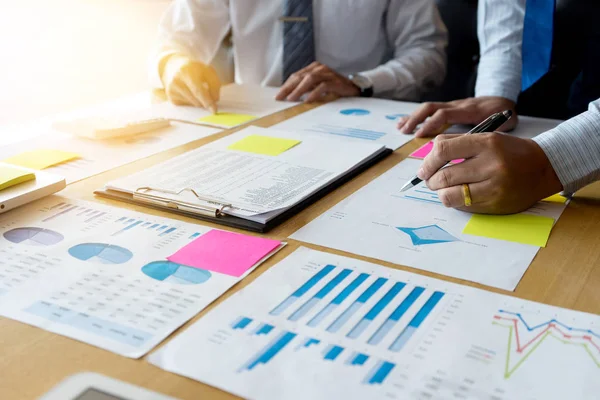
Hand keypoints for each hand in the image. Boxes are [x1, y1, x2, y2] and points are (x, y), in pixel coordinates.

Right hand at [160, 54, 220, 112]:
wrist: (175, 66)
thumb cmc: (194, 69)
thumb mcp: (208, 71)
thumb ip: (214, 84)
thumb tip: (215, 100)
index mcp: (186, 72)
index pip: (198, 91)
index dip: (207, 101)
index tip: (214, 110)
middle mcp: (176, 81)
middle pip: (196, 100)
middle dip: (206, 102)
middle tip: (210, 97)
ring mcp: (172, 90)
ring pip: (193, 104)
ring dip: (199, 101)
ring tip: (196, 89)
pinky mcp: (171, 98)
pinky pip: (188, 106)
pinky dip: (193, 101)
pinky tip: (189, 92)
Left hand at [275, 62, 359, 101]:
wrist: (355, 87)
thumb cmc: (335, 88)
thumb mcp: (319, 86)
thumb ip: (307, 88)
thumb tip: (291, 96)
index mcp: (314, 68)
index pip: (297, 75)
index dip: (287, 85)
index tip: (278, 95)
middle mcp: (320, 68)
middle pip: (301, 76)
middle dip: (289, 88)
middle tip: (280, 98)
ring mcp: (328, 74)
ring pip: (310, 79)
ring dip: (299, 90)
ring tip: (291, 99)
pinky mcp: (335, 82)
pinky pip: (323, 86)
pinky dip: (314, 93)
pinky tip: (308, 100)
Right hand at [397, 97, 517, 137]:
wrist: (505, 100)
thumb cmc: (503, 116)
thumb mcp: (501, 127)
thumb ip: (487, 136)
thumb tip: (473, 153)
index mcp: (469, 111)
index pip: (445, 114)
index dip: (431, 124)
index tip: (419, 135)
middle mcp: (458, 105)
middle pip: (432, 107)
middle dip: (417, 119)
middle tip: (406, 132)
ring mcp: (452, 105)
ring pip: (429, 107)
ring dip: (413, 117)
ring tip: (401, 127)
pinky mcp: (450, 107)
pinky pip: (430, 109)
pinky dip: (416, 116)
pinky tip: (405, 123)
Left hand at [417, 133, 562, 213]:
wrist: (544, 167)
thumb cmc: (509, 151)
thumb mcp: (487, 138)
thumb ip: (457, 144)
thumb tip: (428, 159)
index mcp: (486, 143)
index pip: (443, 149)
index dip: (428, 161)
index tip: (424, 168)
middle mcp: (491, 165)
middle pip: (443, 176)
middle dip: (430, 180)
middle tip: (431, 181)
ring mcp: (494, 187)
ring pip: (449, 195)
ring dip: (440, 193)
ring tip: (443, 189)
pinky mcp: (495, 204)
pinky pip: (462, 207)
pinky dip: (454, 202)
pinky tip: (459, 196)